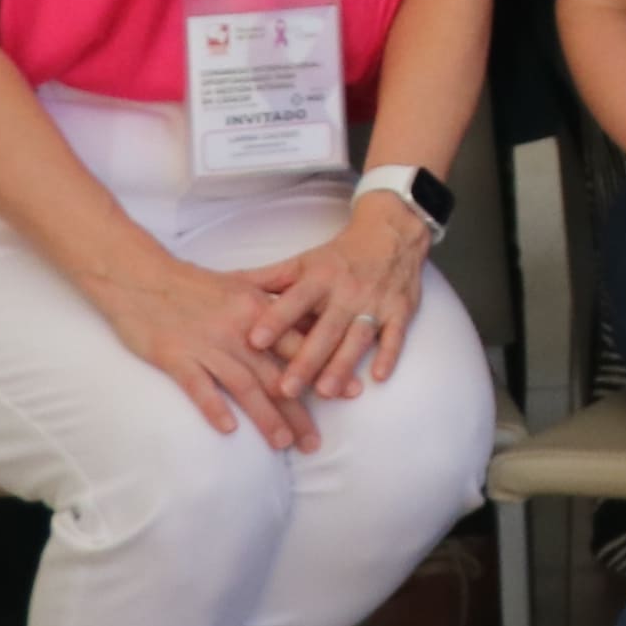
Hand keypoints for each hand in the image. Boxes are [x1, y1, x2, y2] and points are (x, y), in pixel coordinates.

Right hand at [90, 243, 319, 448]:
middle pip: (276, 374)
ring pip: (244, 385)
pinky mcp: (175, 357)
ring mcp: (207, 344)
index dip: (327, 369)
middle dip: (299, 410)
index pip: (300, 345)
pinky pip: (198, 386)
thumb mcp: (241, 287)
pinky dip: (214, 407)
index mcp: (258, 311)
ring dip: (266, 417)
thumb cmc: (193, 285)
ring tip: (283, 444)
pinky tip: (229, 430)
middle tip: (316, 441)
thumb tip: (311, 322)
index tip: (353, 391)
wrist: (140, 277)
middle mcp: (238, 330)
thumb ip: (273, 306)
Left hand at [264, 199, 435, 404]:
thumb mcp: (303, 261)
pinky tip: (377, 377)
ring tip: (326, 392)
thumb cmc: (339, 255)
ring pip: (357, 338)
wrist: (392, 233)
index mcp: (319, 277)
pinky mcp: (400, 311)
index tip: (255, 341)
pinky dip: (388, 355)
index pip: (294, 301)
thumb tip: (225, 283)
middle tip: (285, 389)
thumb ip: (267, 279)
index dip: (275, 320)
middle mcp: (346, 291)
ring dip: (343, 365)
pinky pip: (395, 336)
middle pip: (324, 329)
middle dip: (306, 360)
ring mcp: (375, 303)